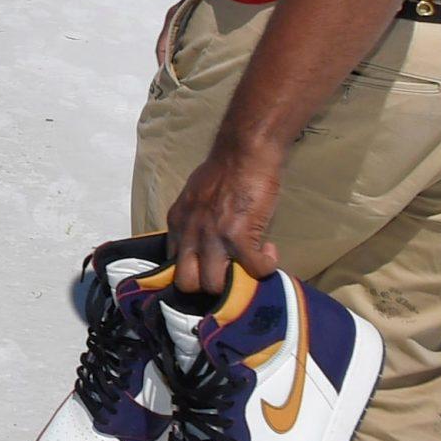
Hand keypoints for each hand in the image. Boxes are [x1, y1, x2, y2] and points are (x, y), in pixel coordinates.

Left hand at [164, 139, 283, 295]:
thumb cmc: (224, 171)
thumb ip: (192, 222)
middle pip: (186, 283)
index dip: (191, 274)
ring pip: (214, 285)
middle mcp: (189, 233)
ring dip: (235, 283)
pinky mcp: (239, 237)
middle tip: (229, 276)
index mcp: (177, 223)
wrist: (244, 153)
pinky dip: (265, 266)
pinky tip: (268, 252)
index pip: (171, 266)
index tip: (209, 273)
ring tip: (248, 266)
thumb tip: (200, 245)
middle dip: (207, 287)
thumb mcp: (194, 198)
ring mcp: (213, 237)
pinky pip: (254, 269)